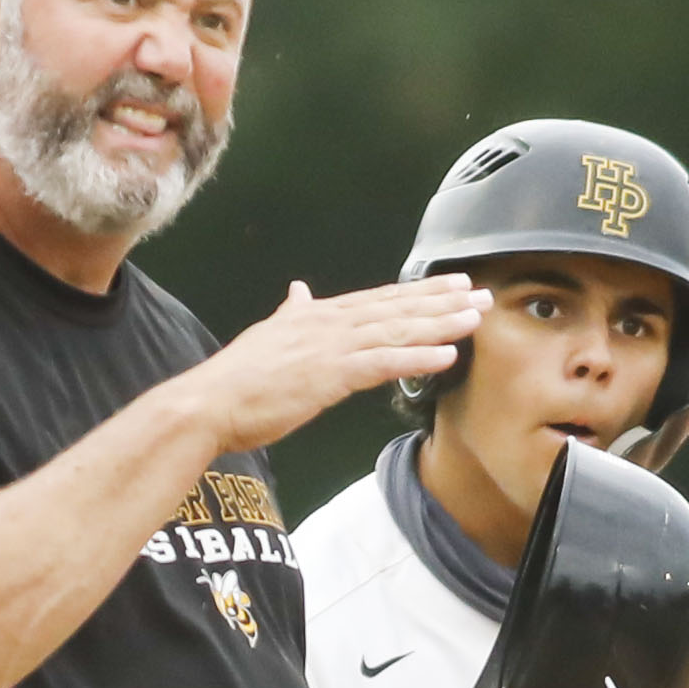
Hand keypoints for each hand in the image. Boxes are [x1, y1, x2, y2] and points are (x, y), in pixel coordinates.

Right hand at [184, 275, 488, 454]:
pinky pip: (383, 364)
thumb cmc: (236, 381)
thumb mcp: (268, 336)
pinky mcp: (330, 375)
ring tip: (475, 316)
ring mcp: (331, 347)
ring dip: (440, 323)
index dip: (417, 292)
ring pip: (397, 330)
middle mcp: (329, 323)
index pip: (378, 299)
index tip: (450, 284)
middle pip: (396, 308)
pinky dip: (416, 358)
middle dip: (441, 300)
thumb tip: (297, 291)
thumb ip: (290, 313)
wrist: (208, 403)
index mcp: (316, 316)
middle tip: (480, 292)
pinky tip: (446, 355)